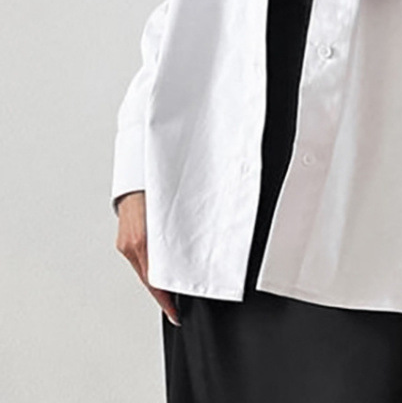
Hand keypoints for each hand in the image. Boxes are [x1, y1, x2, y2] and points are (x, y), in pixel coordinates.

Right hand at [115, 191, 180, 326]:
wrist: (136, 177)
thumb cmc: (155, 192)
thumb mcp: (169, 216)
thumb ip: (176, 236)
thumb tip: (187, 255)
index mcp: (143, 242)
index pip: (155, 280)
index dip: (166, 300)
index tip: (175, 314)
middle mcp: (132, 246)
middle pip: (149, 279)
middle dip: (163, 295)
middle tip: (176, 308)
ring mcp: (126, 244)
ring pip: (145, 270)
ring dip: (158, 281)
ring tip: (172, 292)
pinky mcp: (124, 241)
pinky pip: (140, 260)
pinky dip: (151, 268)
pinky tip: (161, 270)